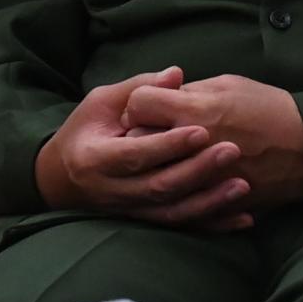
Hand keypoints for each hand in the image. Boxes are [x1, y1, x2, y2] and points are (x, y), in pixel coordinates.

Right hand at [34, 66, 252, 228]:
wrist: (60, 178)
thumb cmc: (85, 131)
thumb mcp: (101, 102)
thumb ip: (139, 88)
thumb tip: (176, 74)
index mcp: (96, 158)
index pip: (136, 155)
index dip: (169, 145)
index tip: (202, 130)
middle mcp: (112, 192)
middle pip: (158, 187)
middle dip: (197, 171)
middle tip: (232, 151)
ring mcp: (129, 211)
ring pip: (172, 213)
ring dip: (209, 203)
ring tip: (242, 186)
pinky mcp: (145, 222)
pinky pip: (181, 227)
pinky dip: (212, 225)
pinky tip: (242, 220)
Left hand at [122, 74, 302, 210]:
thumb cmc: (269, 108)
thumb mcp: (230, 84)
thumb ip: (191, 89)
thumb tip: (163, 93)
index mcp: (196, 109)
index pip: (140, 103)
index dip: (141, 101)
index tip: (150, 105)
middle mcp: (193, 144)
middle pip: (138, 140)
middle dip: (139, 133)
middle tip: (149, 131)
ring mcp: (201, 177)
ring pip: (153, 175)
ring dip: (154, 164)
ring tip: (164, 157)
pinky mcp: (213, 200)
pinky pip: (180, 201)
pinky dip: (177, 192)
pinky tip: (181, 182)